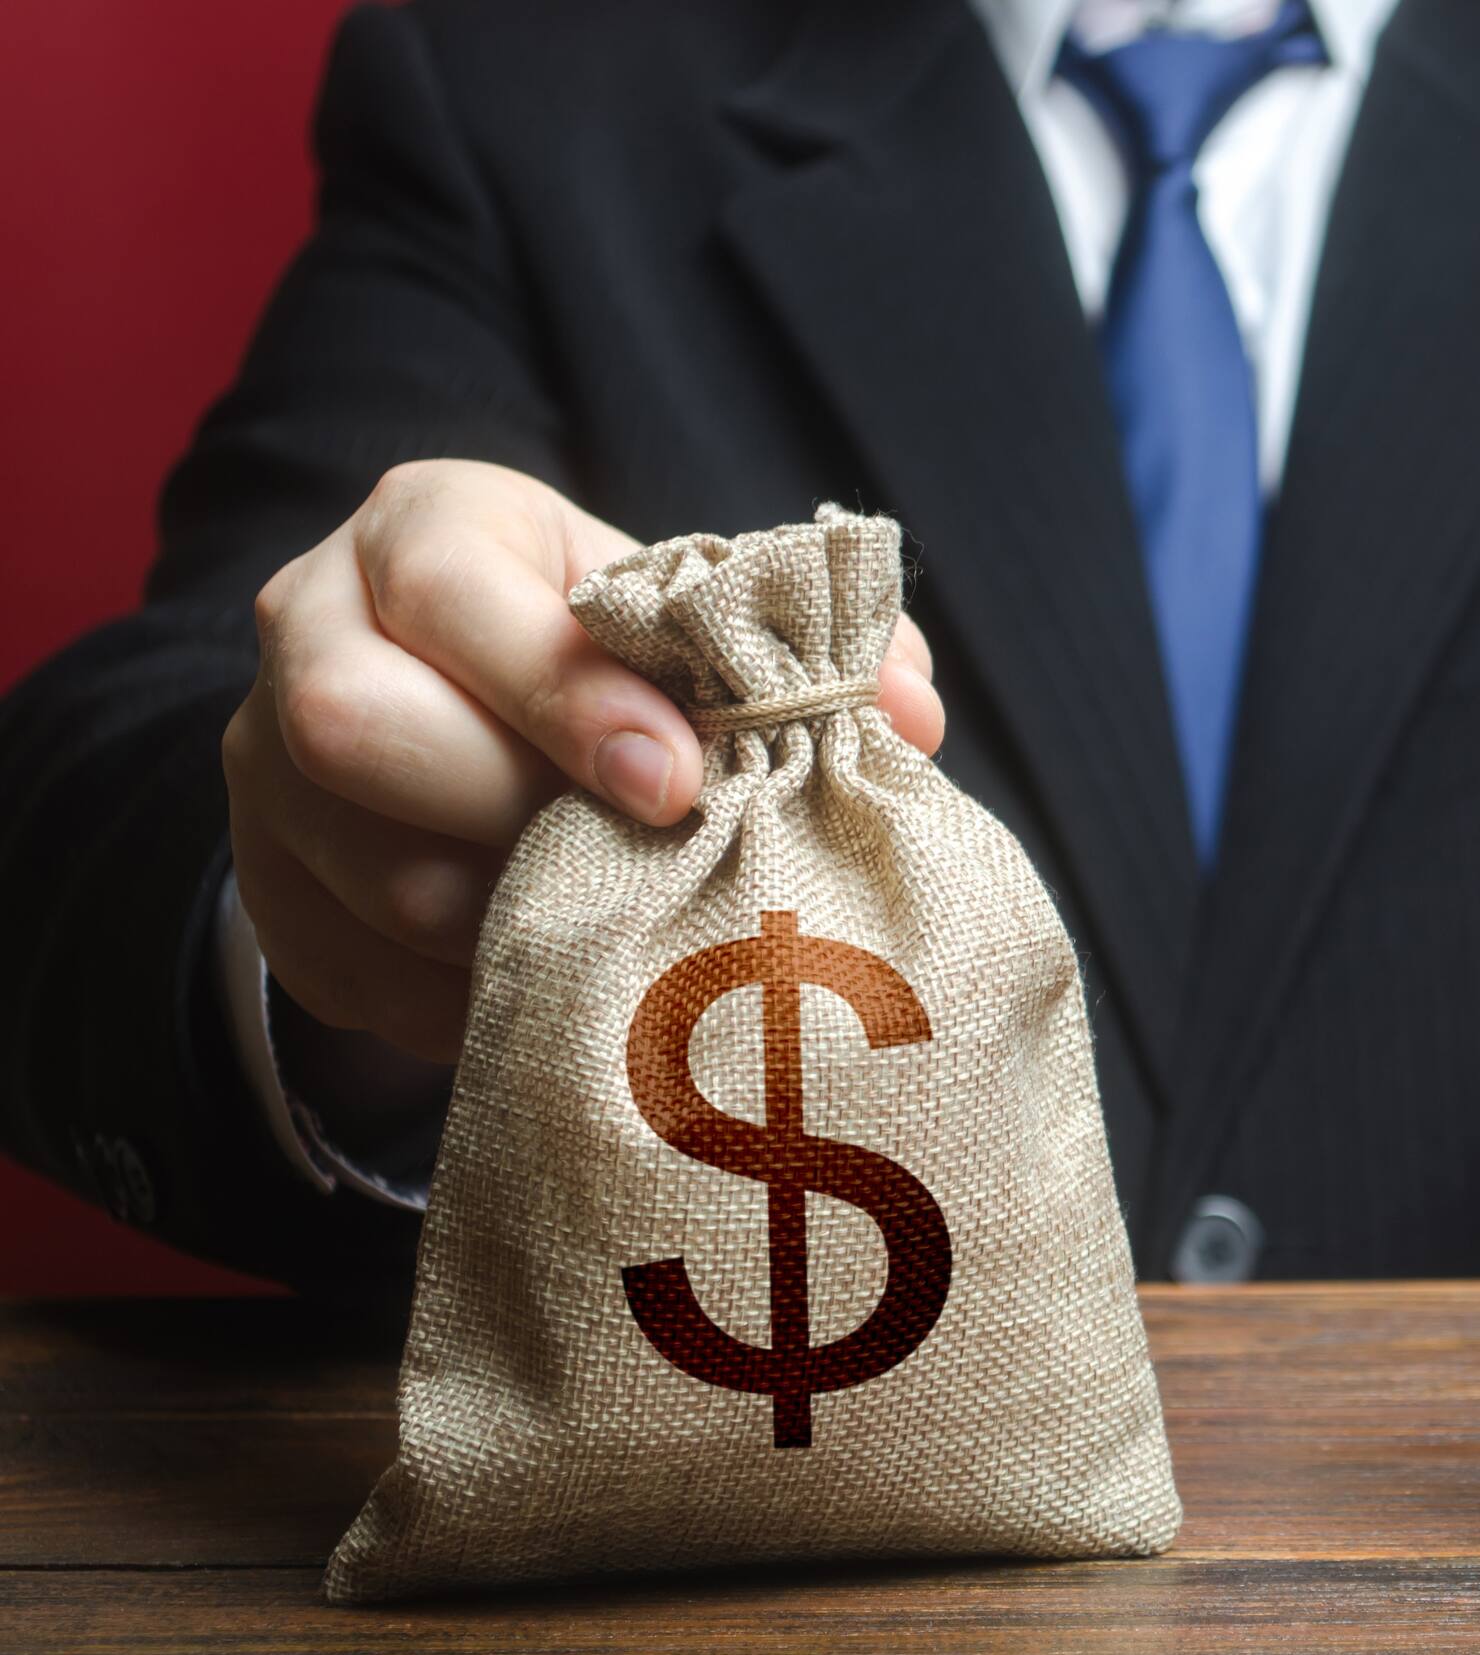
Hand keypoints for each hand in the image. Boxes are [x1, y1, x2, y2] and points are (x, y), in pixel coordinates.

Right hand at [222, 460, 944, 1061]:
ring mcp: (270, 773)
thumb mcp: (688, 613)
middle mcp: (313, 632)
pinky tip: (568, 987)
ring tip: (632, 928)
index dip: (564, 693)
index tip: (678, 778)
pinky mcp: (275, 894)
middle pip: (356, 729)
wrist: (472, 707)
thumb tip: (910, 713)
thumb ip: (801, 646)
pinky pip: (360, 973)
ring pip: (367, 871)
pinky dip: (476, 997)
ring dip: (516, 920)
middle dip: (519, 809)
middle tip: (653, 858)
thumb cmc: (611, 653)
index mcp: (424, 533)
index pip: (452, 594)